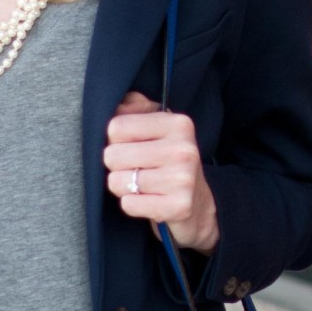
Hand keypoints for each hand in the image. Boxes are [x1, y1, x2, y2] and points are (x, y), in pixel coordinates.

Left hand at [104, 90, 219, 251]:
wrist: (200, 203)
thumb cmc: (169, 161)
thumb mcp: (159, 128)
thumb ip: (136, 109)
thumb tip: (118, 104)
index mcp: (177, 124)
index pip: (115, 127)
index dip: (114, 140)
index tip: (130, 147)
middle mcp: (183, 149)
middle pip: (112, 155)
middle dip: (116, 166)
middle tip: (135, 169)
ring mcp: (183, 179)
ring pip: (117, 182)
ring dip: (123, 187)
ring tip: (142, 185)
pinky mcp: (179, 206)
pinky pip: (129, 204)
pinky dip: (132, 204)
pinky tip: (148, 200)